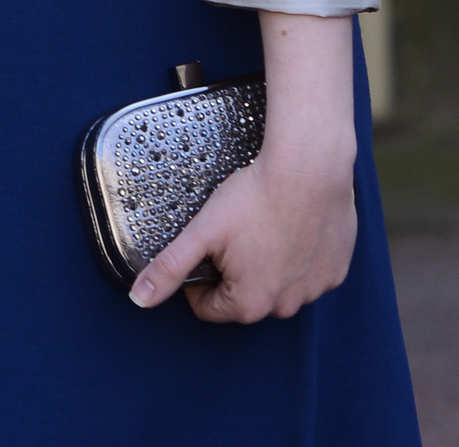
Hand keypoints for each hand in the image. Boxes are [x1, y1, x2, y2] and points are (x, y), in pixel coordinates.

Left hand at [129, 14, 357, 321]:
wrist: (308, 168)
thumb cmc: (253, 197)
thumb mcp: (202, 231)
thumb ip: (169, 268)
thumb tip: (139, 300)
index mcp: (250, 304)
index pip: (208, 307)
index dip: (196, 278)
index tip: (203, 246)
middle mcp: (286, 307)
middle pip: (244, 297)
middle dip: (233, 270)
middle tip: (232, 231)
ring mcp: (315, 290)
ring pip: (278, 284)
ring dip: (266, 264)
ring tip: (261, 225)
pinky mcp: (336, 270)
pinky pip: (309, 271)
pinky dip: (297, 255)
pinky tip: (289, 226)